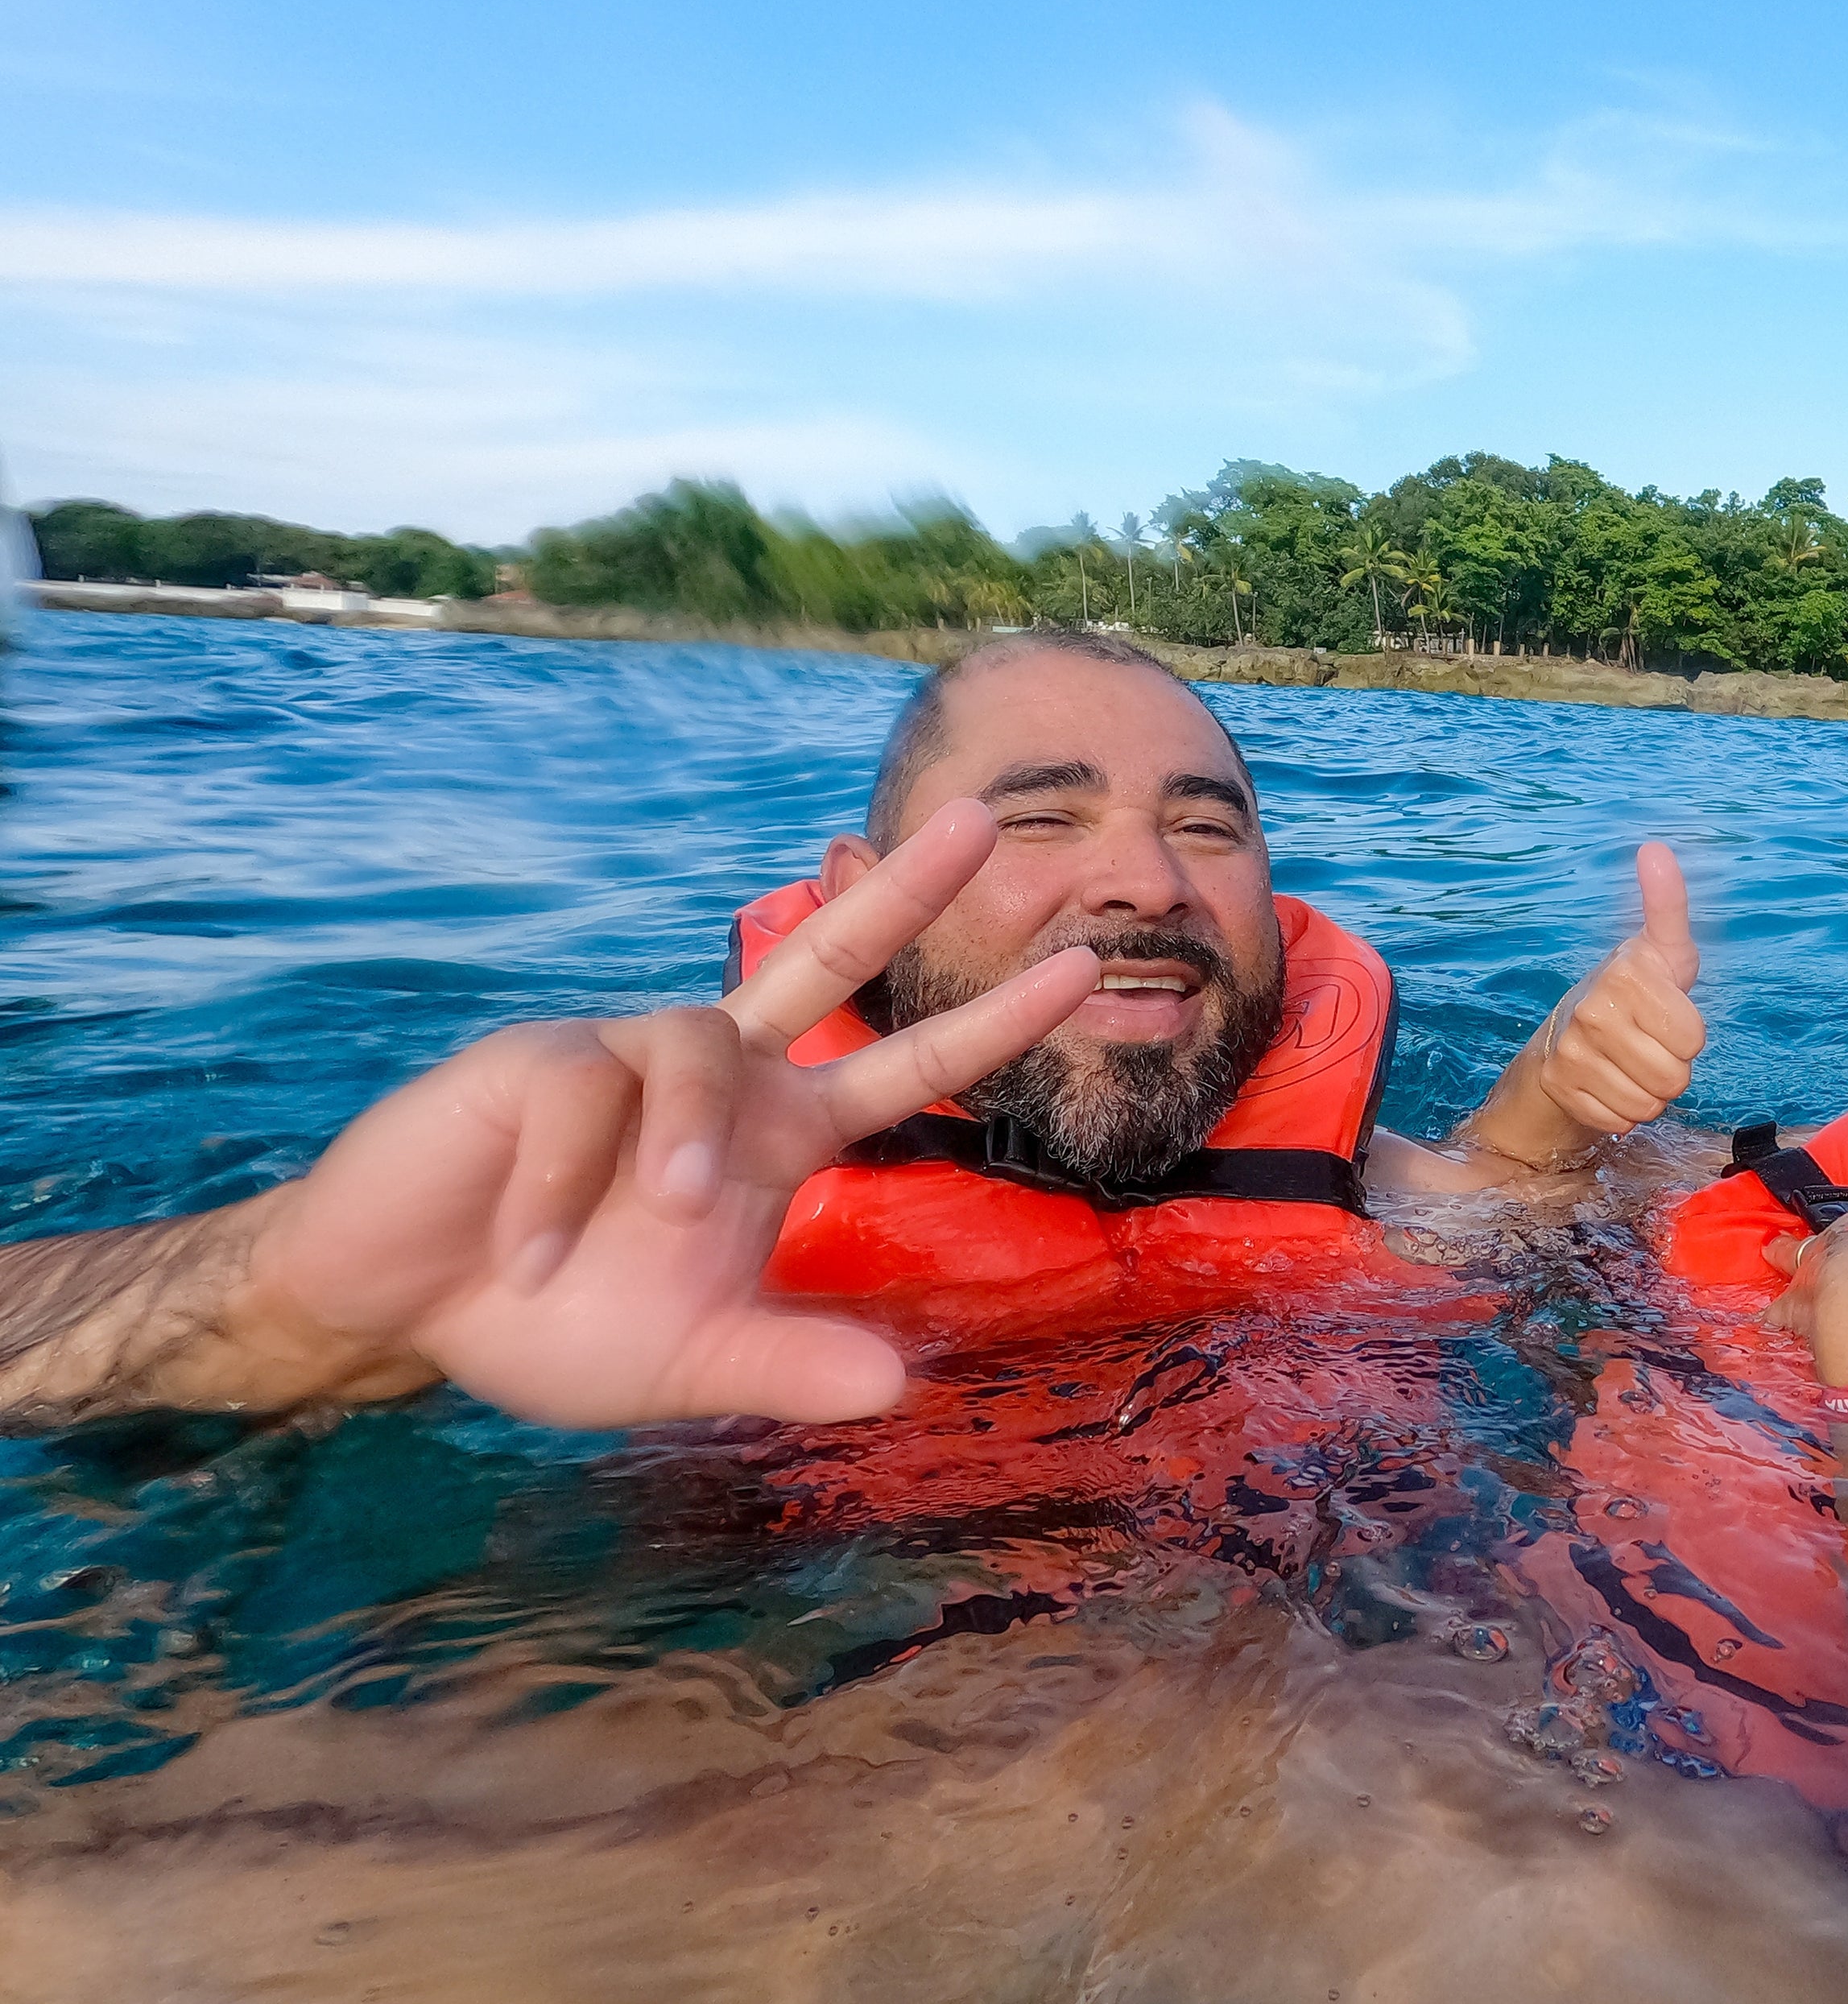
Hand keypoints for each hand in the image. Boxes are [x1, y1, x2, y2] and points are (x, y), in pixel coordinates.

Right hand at [240, 802, 1098, 1428]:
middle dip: (903, 891)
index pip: (903, 1067)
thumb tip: (900, 1389)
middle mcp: (717, 1073)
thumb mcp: (689, 1359)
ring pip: (695, 1045)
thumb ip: (789, 1366)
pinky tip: (530, 1251)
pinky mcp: (531, 1058)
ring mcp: (625, 1053)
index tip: (1084, 972)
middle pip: (825, 956)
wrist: (400, 1306)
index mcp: (772, 1135)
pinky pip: (576, 1094)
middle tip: (985, 820)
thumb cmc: (554, 1318)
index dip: (990, 1024)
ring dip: (684, 1135)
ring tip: (657, 1216)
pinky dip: (558, 1184)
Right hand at [1459, 841, 1703, 1167]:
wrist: (1572, 1028)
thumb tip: (1655, 848)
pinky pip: (1619, 1120)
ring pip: (1648, 1105)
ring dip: (1650, 1092)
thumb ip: (1668, 903)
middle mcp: (1593, 1009)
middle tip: (1649, 1043)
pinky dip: (1622, 1110)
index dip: (1688, 1033)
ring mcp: (1572, 1050)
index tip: (1666, 1013)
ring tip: (1632, 1062)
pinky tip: (1610, 1082)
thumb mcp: (1664, 949)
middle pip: (1675, 1077)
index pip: (1693, 1038)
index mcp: (1625, 973)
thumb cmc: (1636, 988)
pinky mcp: (1561, 1085)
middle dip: (1672, 1067)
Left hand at [1762, 1185, 1847, 1380]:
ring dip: (1790, 1253)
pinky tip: (1767, 1315)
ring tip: (1773, 1250)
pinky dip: (1776, 1313)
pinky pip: (1783, 1312)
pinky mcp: (1805, 1316)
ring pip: (1799, 1255)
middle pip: (1843, 1225)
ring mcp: (1822, 1272)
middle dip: (1843, 1229)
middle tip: (1840, 1233)